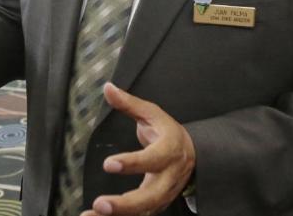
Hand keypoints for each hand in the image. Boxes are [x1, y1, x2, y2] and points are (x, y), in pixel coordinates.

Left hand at [83, 83, 195, 215]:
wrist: (192, 154)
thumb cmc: (167, 132)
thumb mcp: (152, 114)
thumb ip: (129, 104)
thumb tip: (108, 88)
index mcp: (169, 151)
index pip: (152, 160)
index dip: (132, 163)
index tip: (108, 164)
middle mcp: (168, 178)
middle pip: (150, 197)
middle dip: (125, 204)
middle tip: (100, 204)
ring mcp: (163, 195)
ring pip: (142, 212)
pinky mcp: (154, 206)